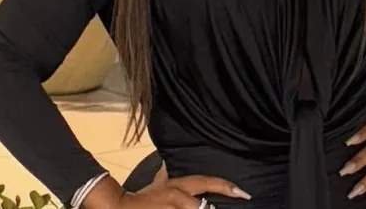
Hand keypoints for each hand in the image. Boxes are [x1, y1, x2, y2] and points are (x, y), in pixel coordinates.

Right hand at [117, 175, 250, 208]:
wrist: (121, 207)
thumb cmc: (142, 197)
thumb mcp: (157, 182)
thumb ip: (165, 172)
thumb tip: (166, 160)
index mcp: (180, 185)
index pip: (208, 183)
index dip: (227, 187)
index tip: (244, 193)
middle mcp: (179, 197)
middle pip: (204, 206)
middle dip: (213, 207)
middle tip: (236, 200)